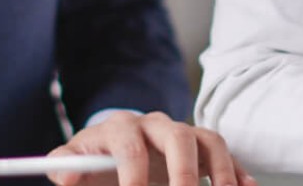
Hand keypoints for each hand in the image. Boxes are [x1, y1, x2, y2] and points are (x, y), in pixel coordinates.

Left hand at [47, 111, 251, 185]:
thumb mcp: (74, 159)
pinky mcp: (200, 147)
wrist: (113, 147)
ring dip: (220, 170)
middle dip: (184, 171)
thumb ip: (64, 166)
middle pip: (178, 136)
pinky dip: (238, 171)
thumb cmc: (94, 159)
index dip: (133, 176)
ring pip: (208, 140)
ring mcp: (182, 133)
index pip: (130, 147)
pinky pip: (224, 153)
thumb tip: (67, 176)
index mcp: (121, 127)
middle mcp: (156, 125)